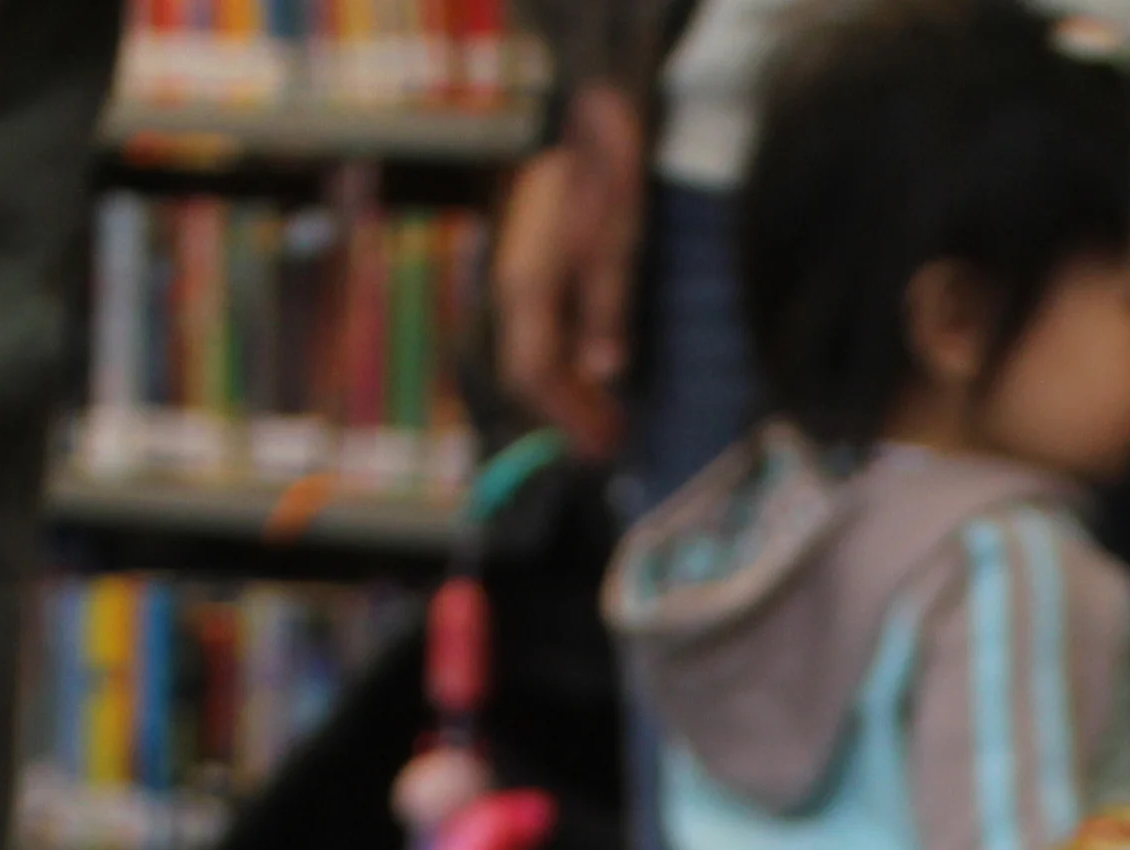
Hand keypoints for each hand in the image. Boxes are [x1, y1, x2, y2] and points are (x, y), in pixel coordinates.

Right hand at [494, 84, 648, 460]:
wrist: (588, 122)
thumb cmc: (607, 182)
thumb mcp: (616, 249)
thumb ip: (606, 311)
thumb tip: (602, 373)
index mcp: (528, 290)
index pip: (534, 374)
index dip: (568, 417)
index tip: (603, 447)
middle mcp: (513, 288)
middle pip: (527, 371)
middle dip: (566, 414)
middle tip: (608, 444)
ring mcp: (517, 275)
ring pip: (531, 352)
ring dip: (565, 391)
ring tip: (603, 416)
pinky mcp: (531, 265)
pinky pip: (538, 331)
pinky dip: (563, 361)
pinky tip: (589, 369)